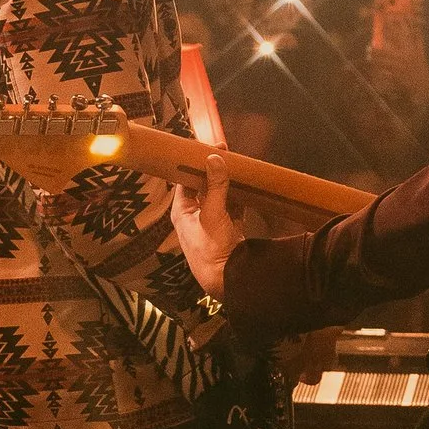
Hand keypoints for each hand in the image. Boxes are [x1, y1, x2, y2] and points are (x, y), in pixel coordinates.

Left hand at [168, 147, 240, 298]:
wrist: (227, 279)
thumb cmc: (211, 248)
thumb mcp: (213, 214)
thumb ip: (215, 186)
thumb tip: (214, 159)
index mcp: (182, 212)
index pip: (185, 181)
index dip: (194, 164)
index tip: (206, 149)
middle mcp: (194, 216)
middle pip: (203, 187)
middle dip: (214, 171)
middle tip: (226, 153)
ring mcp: (211, 223)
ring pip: (219, 196)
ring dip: (228, 183)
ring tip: (237, 166)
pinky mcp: (228, 230)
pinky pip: (233, 208)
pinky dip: (238, 197)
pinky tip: (246, 186)